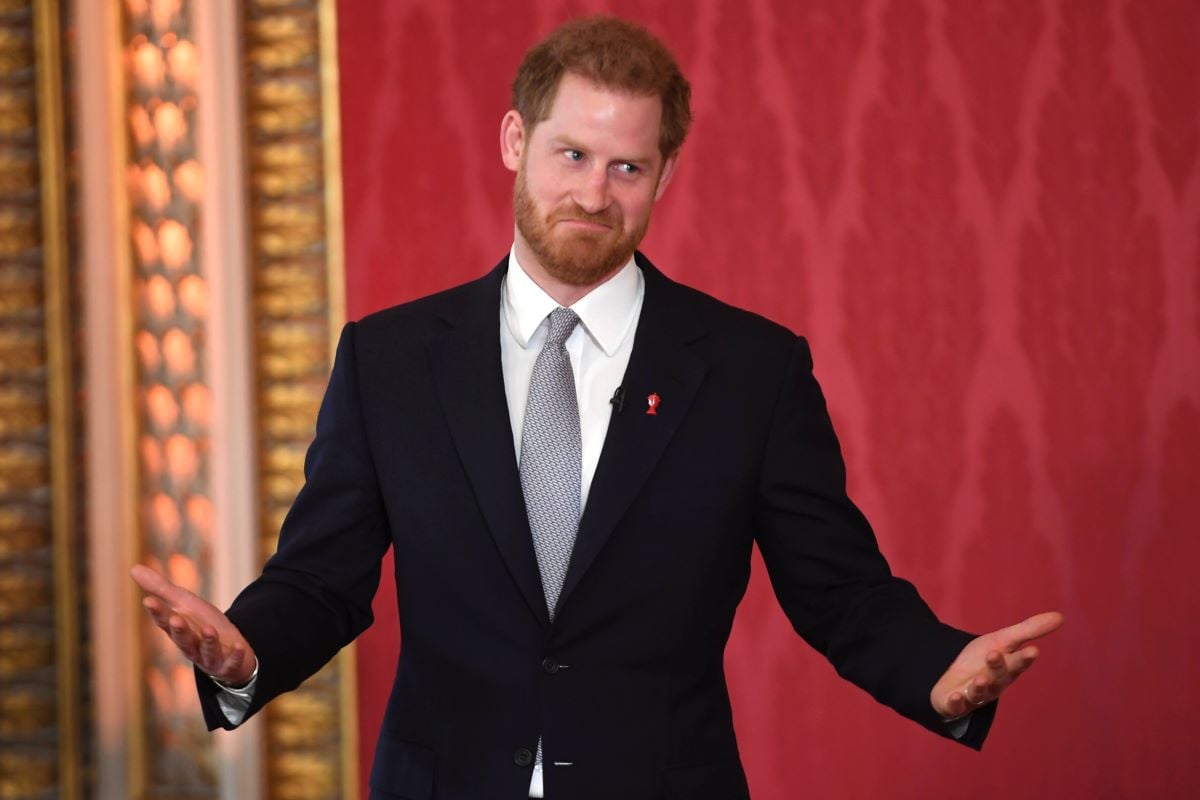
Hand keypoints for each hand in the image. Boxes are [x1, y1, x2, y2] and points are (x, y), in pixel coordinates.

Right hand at [131, 564, 256, 685]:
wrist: (227, 652)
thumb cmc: (201, 625)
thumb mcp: (183, 604)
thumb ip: (161, 588)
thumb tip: (133, 568)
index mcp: (179, 631)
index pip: (165, 622)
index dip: (158, 612)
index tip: (149, 600)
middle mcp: (192, 647)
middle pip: (183, 640)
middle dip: (180, 630)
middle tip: (175, 618)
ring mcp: (210, 658)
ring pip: (207, 651)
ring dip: (208, 642)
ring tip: (209, 629)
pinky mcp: (229, 665)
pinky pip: (232, 662)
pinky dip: (235, 656)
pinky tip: (238, 647)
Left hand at [931, 611, 1063, 719]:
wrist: (956, 680)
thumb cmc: (983, 660)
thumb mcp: (1003, 641)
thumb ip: (1029, 630)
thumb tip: (1061, 616)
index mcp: (1007, 669)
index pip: (1018, 663)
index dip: (1024, 658)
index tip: (1033, 650)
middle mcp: (994, 684)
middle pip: (998, 676)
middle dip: (998, 667)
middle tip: (994, 654)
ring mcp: (975, 695)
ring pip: (979, 692)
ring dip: (979, 687)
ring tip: (979, 679)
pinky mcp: (956, 703)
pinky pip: (956, 705)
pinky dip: (955, 702)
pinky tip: (954, 696)